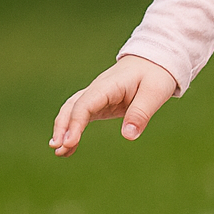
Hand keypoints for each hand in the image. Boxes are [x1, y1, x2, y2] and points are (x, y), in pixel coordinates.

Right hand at [49, 55, 178, 155]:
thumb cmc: (156, 74)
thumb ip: (141, 113)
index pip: (85, 104)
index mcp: (109, 85)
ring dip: (64, 130)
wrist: (155, 61)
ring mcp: (96, 96)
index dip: (75, 123)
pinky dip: (73, 131)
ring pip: (72, 111)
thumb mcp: (154, 93)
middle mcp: (97, 90)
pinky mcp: (100, 103)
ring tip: (59, 152)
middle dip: (62, 127)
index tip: (70, 142)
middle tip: (57, 148)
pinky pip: (81, 116)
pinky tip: (69, 149)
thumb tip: (128, 136)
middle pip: (72, 107)